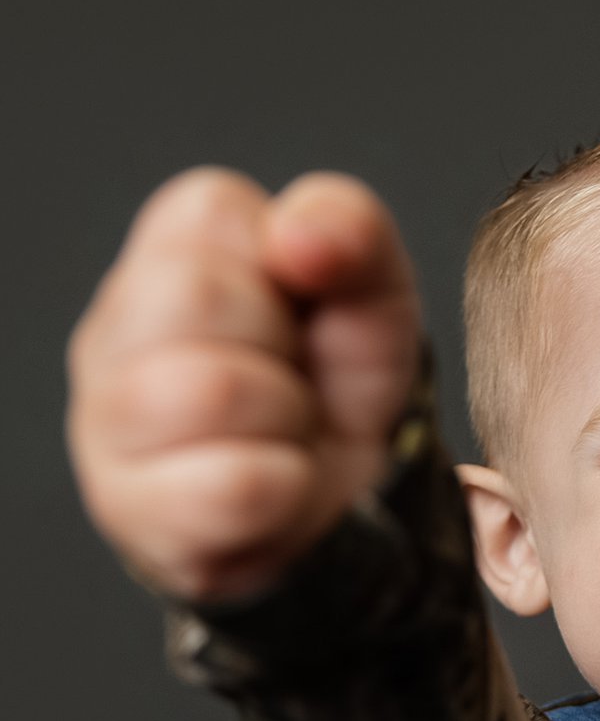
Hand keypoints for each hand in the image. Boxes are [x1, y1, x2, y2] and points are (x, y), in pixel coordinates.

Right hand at [67, 168, 422, 600]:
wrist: (351, 507)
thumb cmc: (337, 383)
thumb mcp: (372, 291)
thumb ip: (351, 227)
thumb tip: (297, 236)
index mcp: (165, 255)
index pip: (210, 210)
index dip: (287, 268)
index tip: (298, 313)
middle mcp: (112, 332)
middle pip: (193, 294)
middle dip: (282, 347)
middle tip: (292, 381)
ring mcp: (107, 424)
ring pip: (207, 391)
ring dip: (286, 419)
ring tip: (284, 431)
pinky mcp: (133, 511)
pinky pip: (232, 488)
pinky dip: (286, 487)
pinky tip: (277, 485)